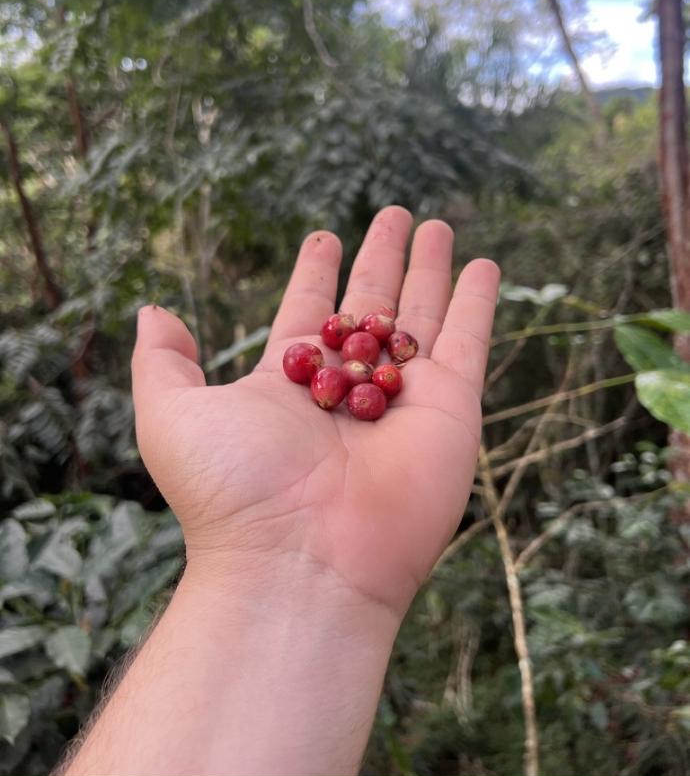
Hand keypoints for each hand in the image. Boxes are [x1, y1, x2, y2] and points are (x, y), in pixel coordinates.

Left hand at [132, 206, 498, 618]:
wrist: (303, 561)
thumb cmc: (232, 490)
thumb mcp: (171, 415)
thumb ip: (162, 361)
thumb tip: (153, 312)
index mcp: (290, 383)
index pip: (309, 312)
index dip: (316, 273)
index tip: (325, 238)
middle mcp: (348, 388)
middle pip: (369, 306)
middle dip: (381, 259)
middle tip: (395, 214)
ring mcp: (403, 398)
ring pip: (420, 317)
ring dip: (429, 271)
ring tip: (435, 225)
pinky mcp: (450, 409)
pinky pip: (467, 344)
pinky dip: (477, 304)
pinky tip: (483, 267)